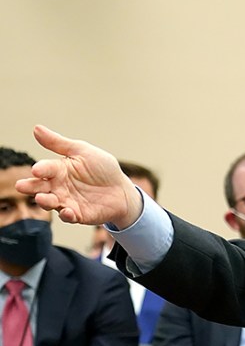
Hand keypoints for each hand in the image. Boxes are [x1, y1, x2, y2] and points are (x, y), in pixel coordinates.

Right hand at [15, 125, 142, 227]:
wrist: (123, 190)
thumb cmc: (103, 169)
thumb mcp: (83, 152)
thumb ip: (59, 144)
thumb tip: (36, 128)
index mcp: (58, 170)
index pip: (45, 169)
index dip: (40, 169)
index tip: (36, 170)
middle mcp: (58, 187)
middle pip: (40, 187)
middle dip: (30, 187)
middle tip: (22, 186)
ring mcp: (67, 202)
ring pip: (50, 203)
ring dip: (45, 201)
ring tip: (42, 198)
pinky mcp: (78, 215)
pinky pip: (69, 217)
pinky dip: (66, 215)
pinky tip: (67, 211)